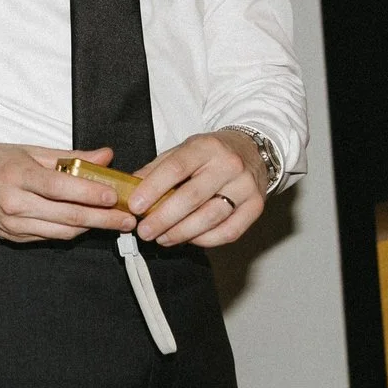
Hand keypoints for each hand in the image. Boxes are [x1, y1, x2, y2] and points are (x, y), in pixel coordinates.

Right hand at [0, 142, 137, 242]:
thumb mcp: (28, 150)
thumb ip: (69, 156)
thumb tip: (104, 156)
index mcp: (17, 175)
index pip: (61, 188)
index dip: (91, 193)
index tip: (115, 195)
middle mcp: (14, 204)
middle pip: (68, 216)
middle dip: (103, 219)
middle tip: (128, 219)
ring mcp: (13, 225)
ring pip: (62, 232)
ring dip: (92, 229)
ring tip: (113, 221)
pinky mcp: (13, 237)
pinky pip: (50, 237)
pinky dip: (71, 231)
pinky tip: (86, 224)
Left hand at [129, 131, 265, 246]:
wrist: (253, 150)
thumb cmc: (212, 153)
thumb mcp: (184, 149)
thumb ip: (158, 167)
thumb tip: (132, 188)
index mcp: (206, 147)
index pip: (176, 168)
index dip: (153, 189)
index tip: (135, 206)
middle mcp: (229, 166)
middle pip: (192, 197)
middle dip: (163, 218)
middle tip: (144, 231)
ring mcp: (245, 187)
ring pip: (210, 218)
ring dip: (181, 233)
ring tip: (162, 238)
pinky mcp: (255, 206)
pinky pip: (229, 231)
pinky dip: (205, 240)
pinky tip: (188, 239)